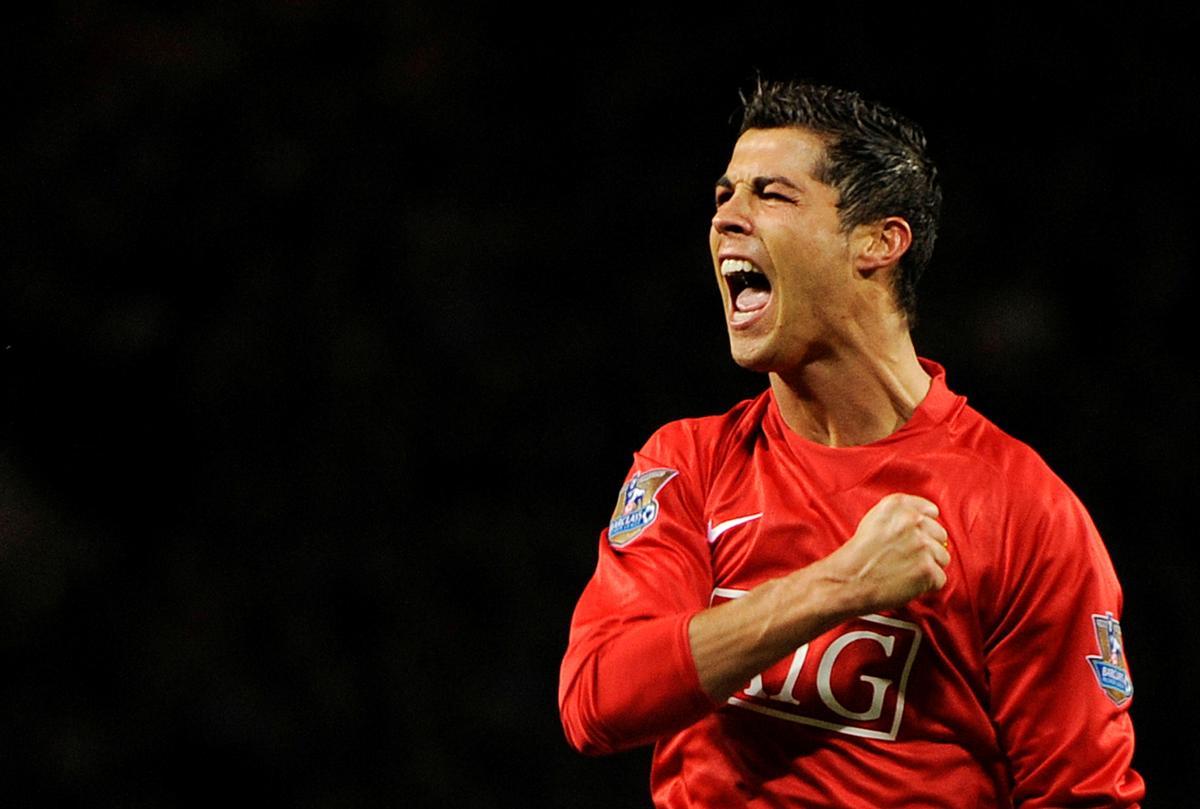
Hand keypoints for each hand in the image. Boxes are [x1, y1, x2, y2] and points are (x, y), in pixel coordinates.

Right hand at [821, 493, 949, 614]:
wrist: (847, 580)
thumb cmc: (857, 555)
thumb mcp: (874, 520)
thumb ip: (901, 515)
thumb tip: (928, 521)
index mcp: (898, 505)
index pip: (931, 512)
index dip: (924, 528)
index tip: (915, 538)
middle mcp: (912, 521)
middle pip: (940, 535)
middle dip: (928, 548)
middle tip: (906, 559)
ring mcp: (922, 545)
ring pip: (943, 557)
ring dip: (928, 567)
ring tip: (905, 571)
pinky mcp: (927, 570)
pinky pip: (940, 578)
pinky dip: (926, 585)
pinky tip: (907, 582)